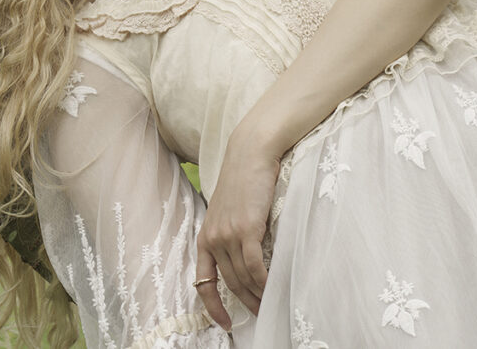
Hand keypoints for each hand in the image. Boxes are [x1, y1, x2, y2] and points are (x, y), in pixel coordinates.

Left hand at [195, 124, 280, 329]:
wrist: (251, 154)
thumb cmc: (245, 179)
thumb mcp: (229, 210)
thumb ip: (231, 234)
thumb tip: (245, 259)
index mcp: (205, 236)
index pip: (203, 281)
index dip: (212, 307)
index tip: (225, 323)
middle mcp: (213, 238)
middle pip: (229, 283)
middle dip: (245, 302)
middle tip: (262, 314)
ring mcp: (228, 234)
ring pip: (243, 277)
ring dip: (258, 295)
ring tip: (271, 304)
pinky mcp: (246, 229)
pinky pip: (254, 266)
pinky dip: (265, 281)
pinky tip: (273, 288)